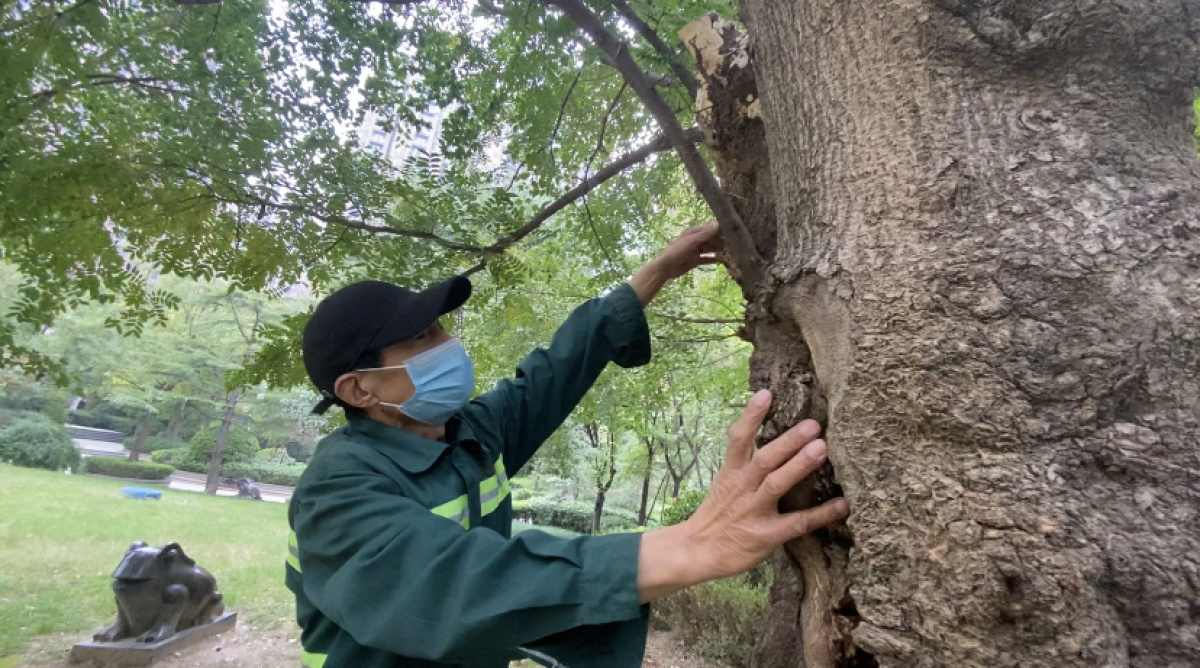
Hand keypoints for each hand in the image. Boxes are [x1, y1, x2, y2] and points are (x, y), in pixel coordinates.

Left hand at [628, 224, 722, 305]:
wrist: (666, 268)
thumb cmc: (677, 251)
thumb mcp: (691, 241)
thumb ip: (704, 234)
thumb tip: (717, 224)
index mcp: (693, 233)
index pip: (709, 229)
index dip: (719, 230)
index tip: (731, 231)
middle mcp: (696, 240)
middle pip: (711, 239)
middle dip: (721, 241)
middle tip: (734, 244)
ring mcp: (696, 251)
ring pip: (710, 249)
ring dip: (719, 250)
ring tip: (731, 252)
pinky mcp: (696, 260)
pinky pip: (707, 259)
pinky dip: (714, 259)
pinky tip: (723, 260)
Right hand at [637, 390, 848, 600]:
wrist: (695, 551)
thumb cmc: (717, 514)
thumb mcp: (725, 483)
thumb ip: (746, 464)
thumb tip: (774, 441)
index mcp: (731, 472)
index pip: (738, 439)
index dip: (751, 416)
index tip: (765, 393)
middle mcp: (742, 487)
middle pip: (765, 459)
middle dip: (788, 441)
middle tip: (812, 425)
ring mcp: (753, 511)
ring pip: (777, 484)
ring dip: (799, 466)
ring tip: (822, 449)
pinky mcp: (765, 535)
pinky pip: (796, 523)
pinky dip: (820, 514)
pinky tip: (842, 505)